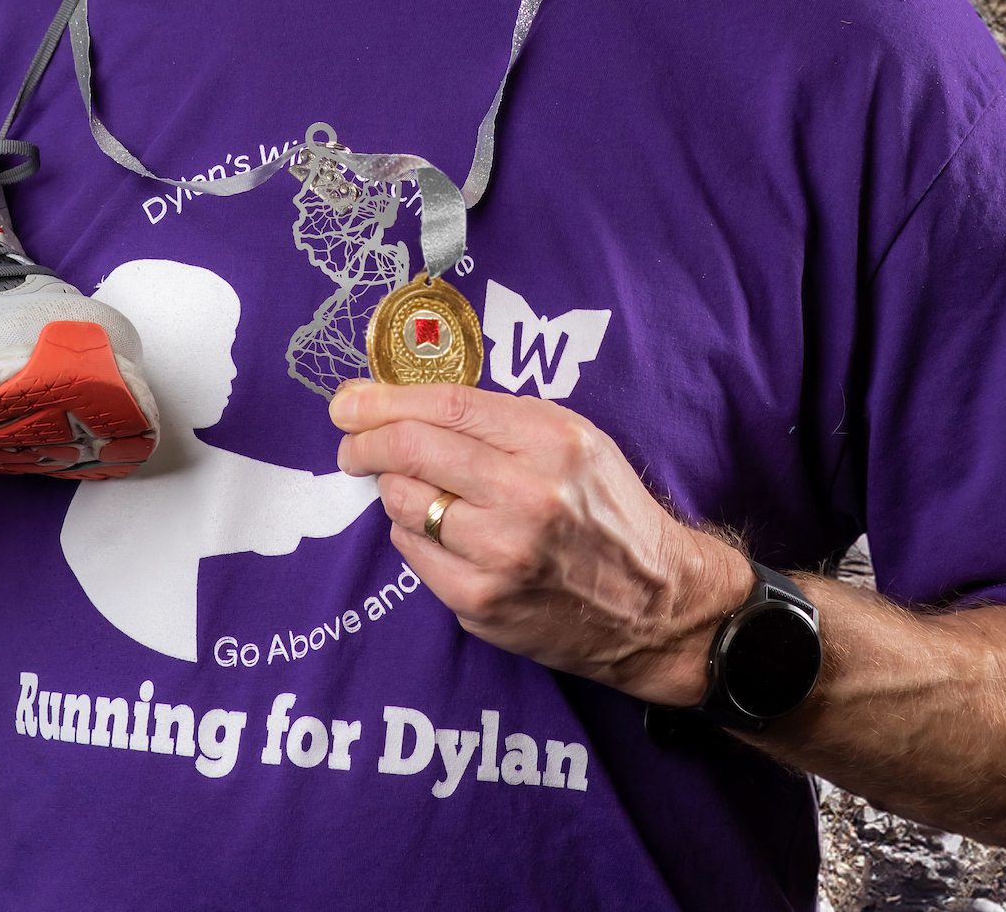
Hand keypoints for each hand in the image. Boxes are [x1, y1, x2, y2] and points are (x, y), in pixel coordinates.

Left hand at [330, 377, 750, 702]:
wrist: (656, 605)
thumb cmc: (606, 509)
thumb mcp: (574, 439)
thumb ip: (499, 419)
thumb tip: (407, 402)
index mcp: (552, 441)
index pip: (444, 407)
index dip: (384, 399)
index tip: (348, 401)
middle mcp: (527, 496)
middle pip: (412, 450)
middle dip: (364, 440)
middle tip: (349, 441)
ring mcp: (501, 555)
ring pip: (403, 502)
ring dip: (392, 488)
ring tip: (410, 486)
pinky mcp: (481, 603)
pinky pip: (413, 553)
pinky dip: (412, 533)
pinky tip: (437, 529)